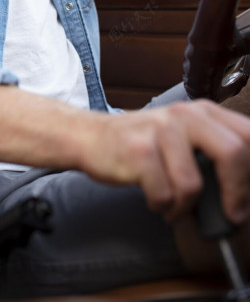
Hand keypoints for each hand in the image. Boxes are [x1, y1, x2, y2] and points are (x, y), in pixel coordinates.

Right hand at [80, 99, 249, 222]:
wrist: (91, 136)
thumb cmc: (143, 143)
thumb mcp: (183, 136)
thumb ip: (214, 151)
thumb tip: (247, 190)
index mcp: (202, 111)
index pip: (248, 135)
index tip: (249, 197)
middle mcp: (184, 114)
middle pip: (233, 153)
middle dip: (237, 193)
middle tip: (232, 214)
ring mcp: (160, 130)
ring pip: (194, 184)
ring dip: (185, 207)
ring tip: (174, 205)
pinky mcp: (138, 150)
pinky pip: (165, 195)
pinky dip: (163, 207)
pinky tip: (156, 200)